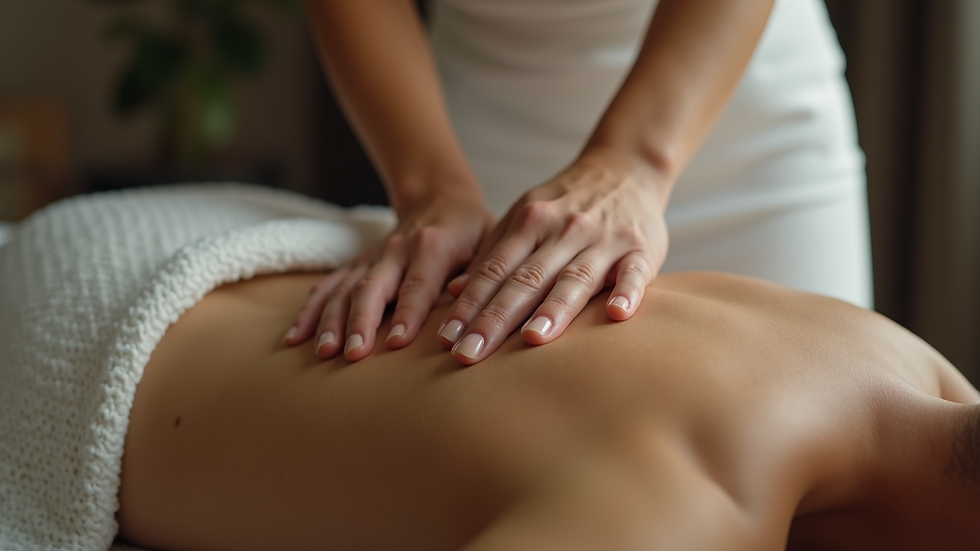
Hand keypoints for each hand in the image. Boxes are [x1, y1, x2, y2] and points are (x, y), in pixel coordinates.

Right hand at [285, 189, 493, 360]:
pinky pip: (328, 287)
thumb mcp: (490, 242)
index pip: (419, 283)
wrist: (440, 196)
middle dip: (361, 321)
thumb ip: (480, 273)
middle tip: (353, 354)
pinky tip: (295, 339)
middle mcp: (396, 250)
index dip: (408, 312)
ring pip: (345, 289)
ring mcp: (372, 258)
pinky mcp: (357, 265)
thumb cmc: (472, 229)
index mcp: (433, 245)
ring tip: (324, 352)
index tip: (397, 343)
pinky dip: (310, 311)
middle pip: (372, 287)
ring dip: (331, 321)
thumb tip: (466, 304)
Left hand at [437, 148, 670, 364]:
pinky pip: (634, 272)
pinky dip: (627, 292)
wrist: (625, 168)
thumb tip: (454, 292)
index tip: (447, 339)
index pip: (493, 271)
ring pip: (574, 278)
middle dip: (495, 319)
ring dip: (553, 310)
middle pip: (524, 280)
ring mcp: (603, 240)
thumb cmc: (566, 205)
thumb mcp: (524, 217)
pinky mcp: (640, 248)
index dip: (469, 305)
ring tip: (532, 339)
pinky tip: (617, 314)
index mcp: (529, 223)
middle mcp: (563, 230)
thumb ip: (493, 254)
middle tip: (470, 354)